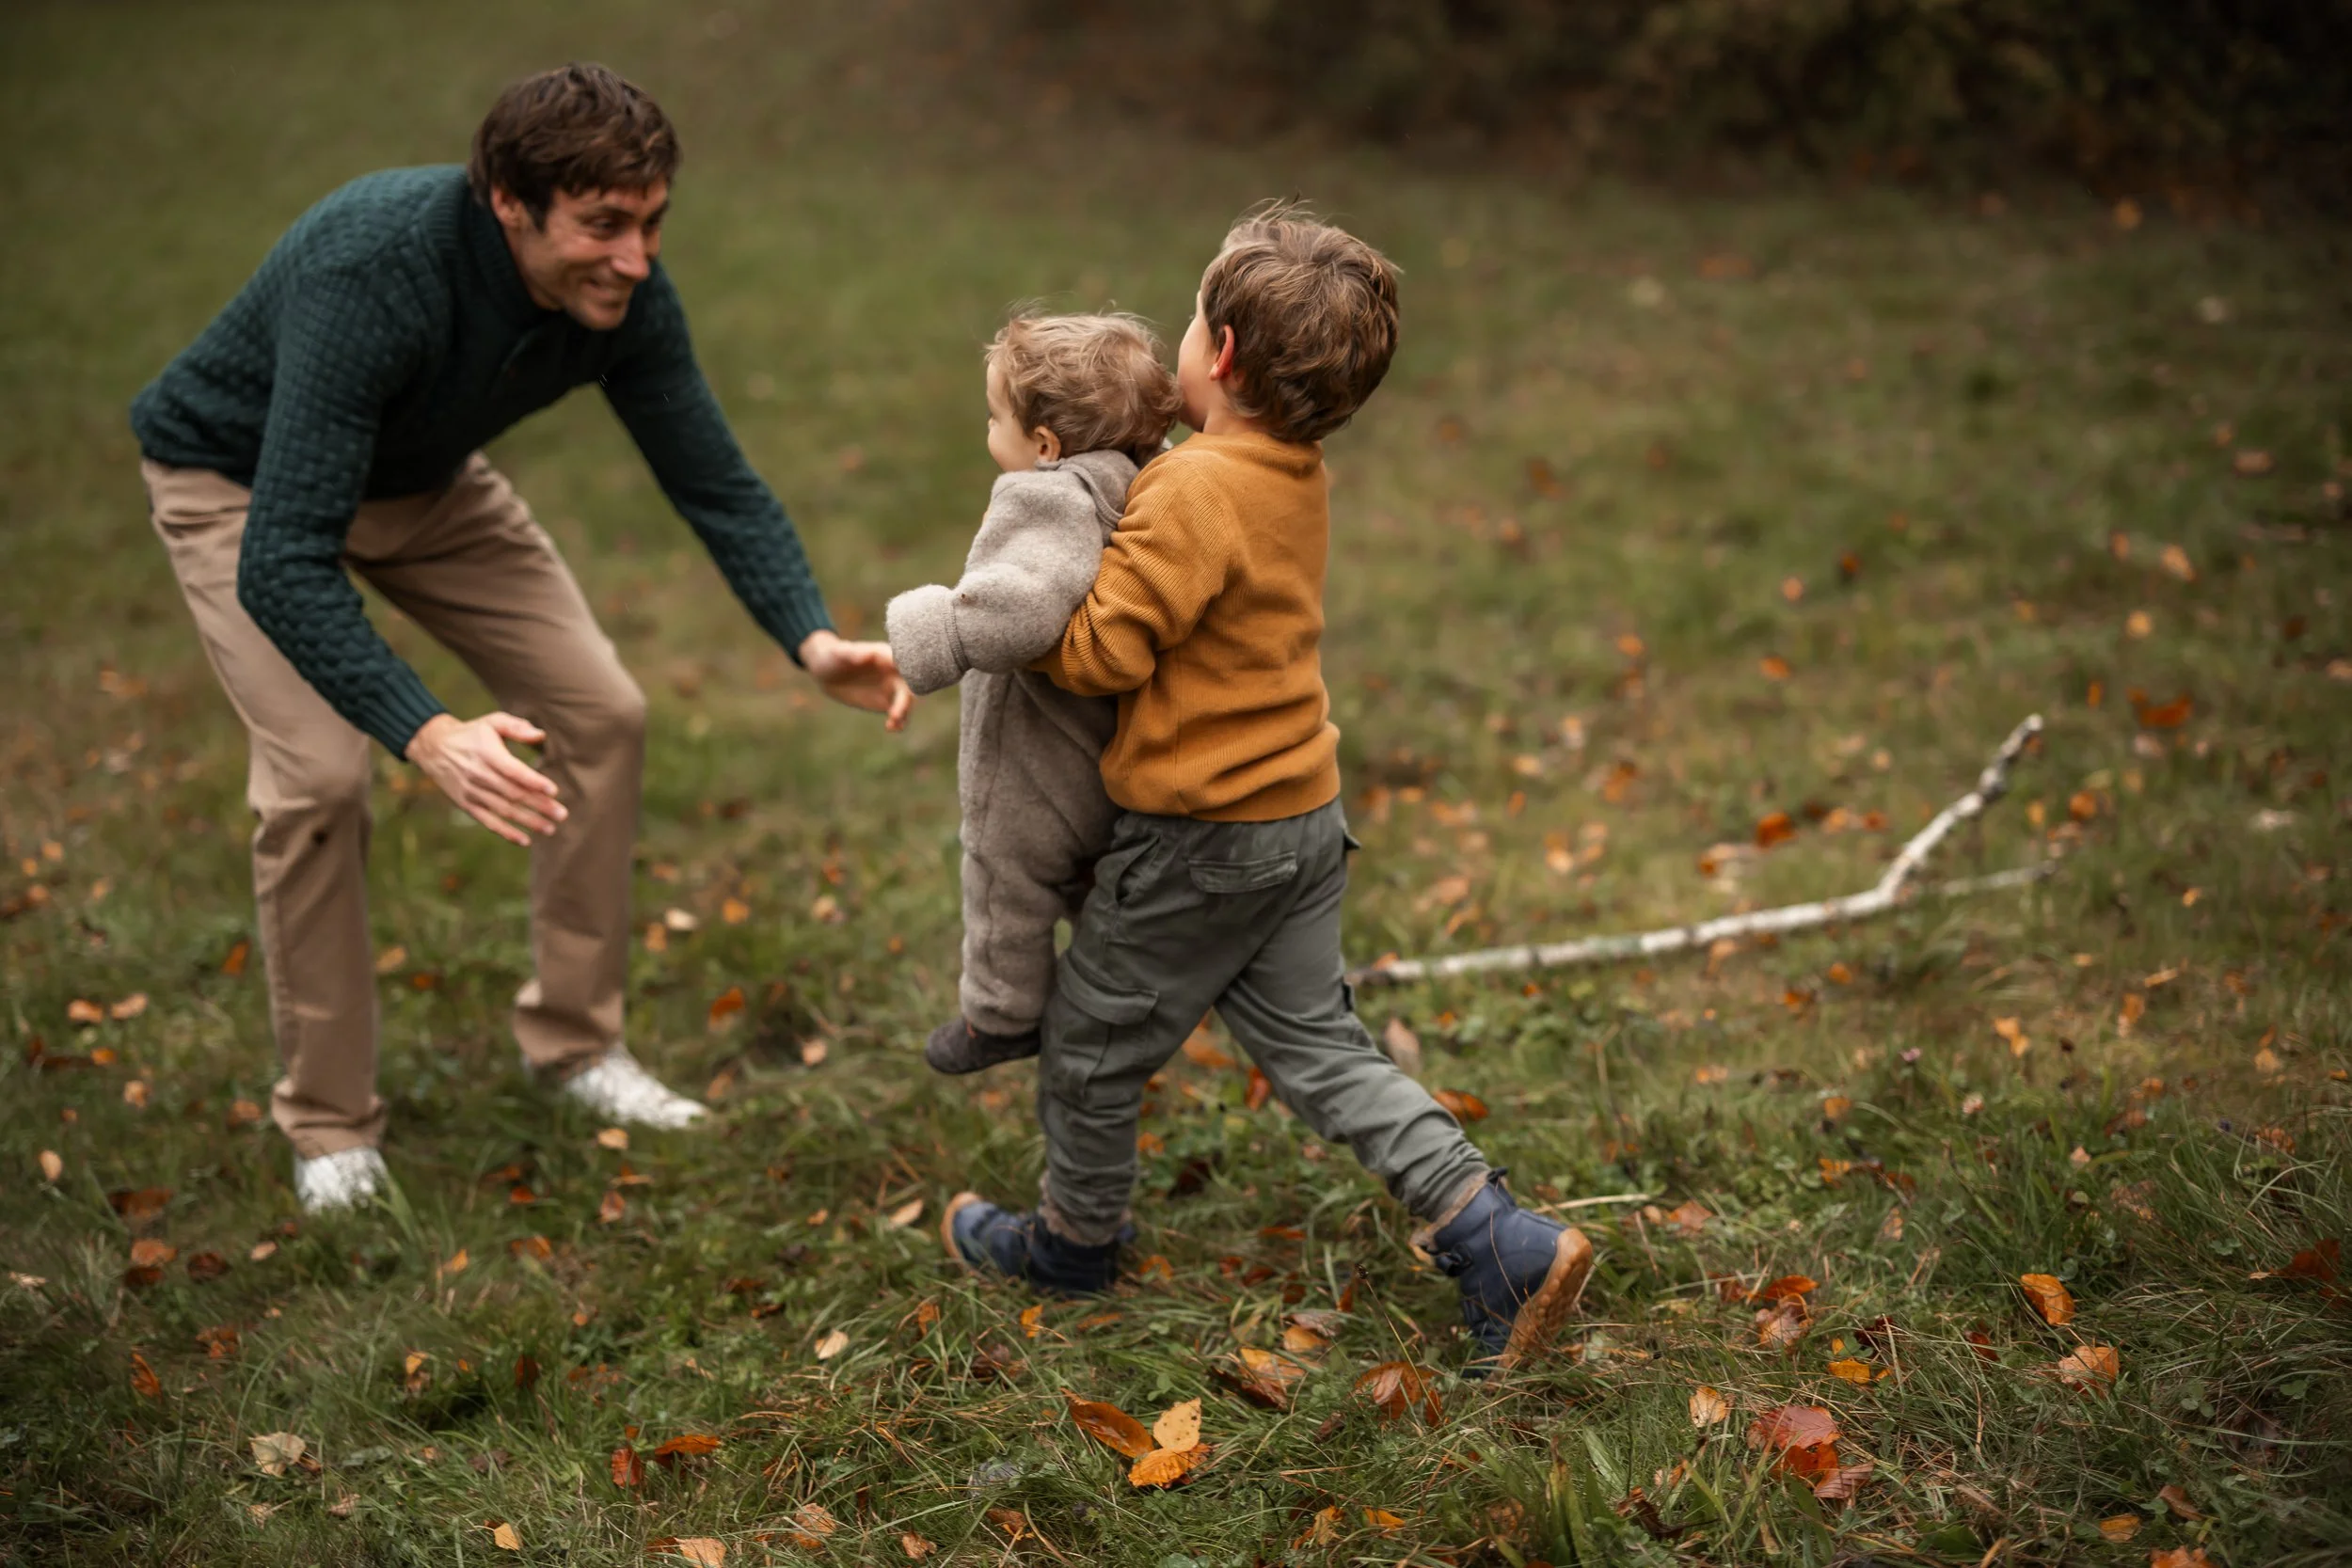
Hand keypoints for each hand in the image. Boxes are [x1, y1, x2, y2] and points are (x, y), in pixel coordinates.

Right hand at [405, 712, 566, 845]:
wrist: (434, 748)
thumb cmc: (472, 733)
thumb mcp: (492, 722)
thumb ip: (517, 727)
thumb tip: (540, 735)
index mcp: (488, 754)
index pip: (513, 771)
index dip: (533, 781)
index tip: (553, 790)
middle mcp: (479, 775)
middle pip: (513, 794)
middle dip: (539, 806)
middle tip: (562, 814)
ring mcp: (472, 792)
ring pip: (504, 810)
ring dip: (528, 822)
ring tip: (550, 828)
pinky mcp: (467, 804)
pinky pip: (488, 822)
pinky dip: (506, 832)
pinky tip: (525, 840)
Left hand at [799, 629, 913, 730]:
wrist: (827, 672)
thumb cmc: (833, 656)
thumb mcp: (840, 653)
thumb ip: (854, 652)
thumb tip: (870, 653)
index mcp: (887, 655)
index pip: (906, 664)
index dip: (912, 674)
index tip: (909, 686)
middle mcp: (894, 671)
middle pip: (909, 686)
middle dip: (905, 700)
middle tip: (895, 714)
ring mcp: (891, 687)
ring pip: (906, 701)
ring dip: (903, 713)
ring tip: (891, 724)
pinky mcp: (886, 702)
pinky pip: (898, 713)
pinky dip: (898, 721)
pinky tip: (891, 728)